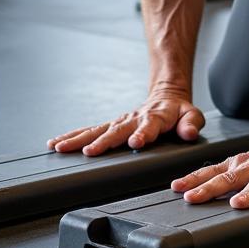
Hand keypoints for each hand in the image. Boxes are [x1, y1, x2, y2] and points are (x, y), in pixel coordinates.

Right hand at [47, 87, 204, 155]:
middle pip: (117, 130)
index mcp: (155, 117)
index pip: (149, 126)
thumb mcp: (192, 115)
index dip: (143, 134)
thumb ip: (192, 123)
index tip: (135, 143)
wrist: (166, 96)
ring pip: (97, 130)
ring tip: (60, 148)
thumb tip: (190, 132)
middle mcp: (134, 119)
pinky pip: (90, 130)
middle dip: (104, 141)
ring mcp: (120, 122)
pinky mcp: (110, 125)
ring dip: (79, 139)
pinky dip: (72, 136)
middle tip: (90, 152)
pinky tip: (56, 144)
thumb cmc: (178, 111)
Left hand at [170, 126, 248, 217]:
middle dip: (209, 189)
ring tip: (239, 204)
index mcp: (240, 164)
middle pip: (229, 179)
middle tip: (193, 198)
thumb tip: (197, 189)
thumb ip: (225, 175)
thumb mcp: (244, 162)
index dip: (194, 180)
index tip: (177, 187)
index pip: (212, 172)